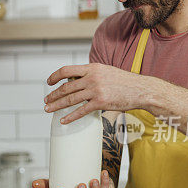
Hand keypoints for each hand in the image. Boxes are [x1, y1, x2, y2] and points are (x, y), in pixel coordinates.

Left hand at [44, 63, 158, 122]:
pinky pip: (81, 111)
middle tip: (46, 100)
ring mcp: (96, 90)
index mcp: (92, 68)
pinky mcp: (101, 103)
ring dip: (57, 105)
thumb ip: (91, 74)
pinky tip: (63, 120)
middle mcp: (92, 78)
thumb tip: (76, 81)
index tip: (49, 82)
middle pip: (66, 87)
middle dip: (53, 95)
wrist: (142, 89)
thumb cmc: (124, 82)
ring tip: (48, 109)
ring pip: (70, 99)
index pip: (67, 70)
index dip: (55, 76)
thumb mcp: (106, 71)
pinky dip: (70, 116)